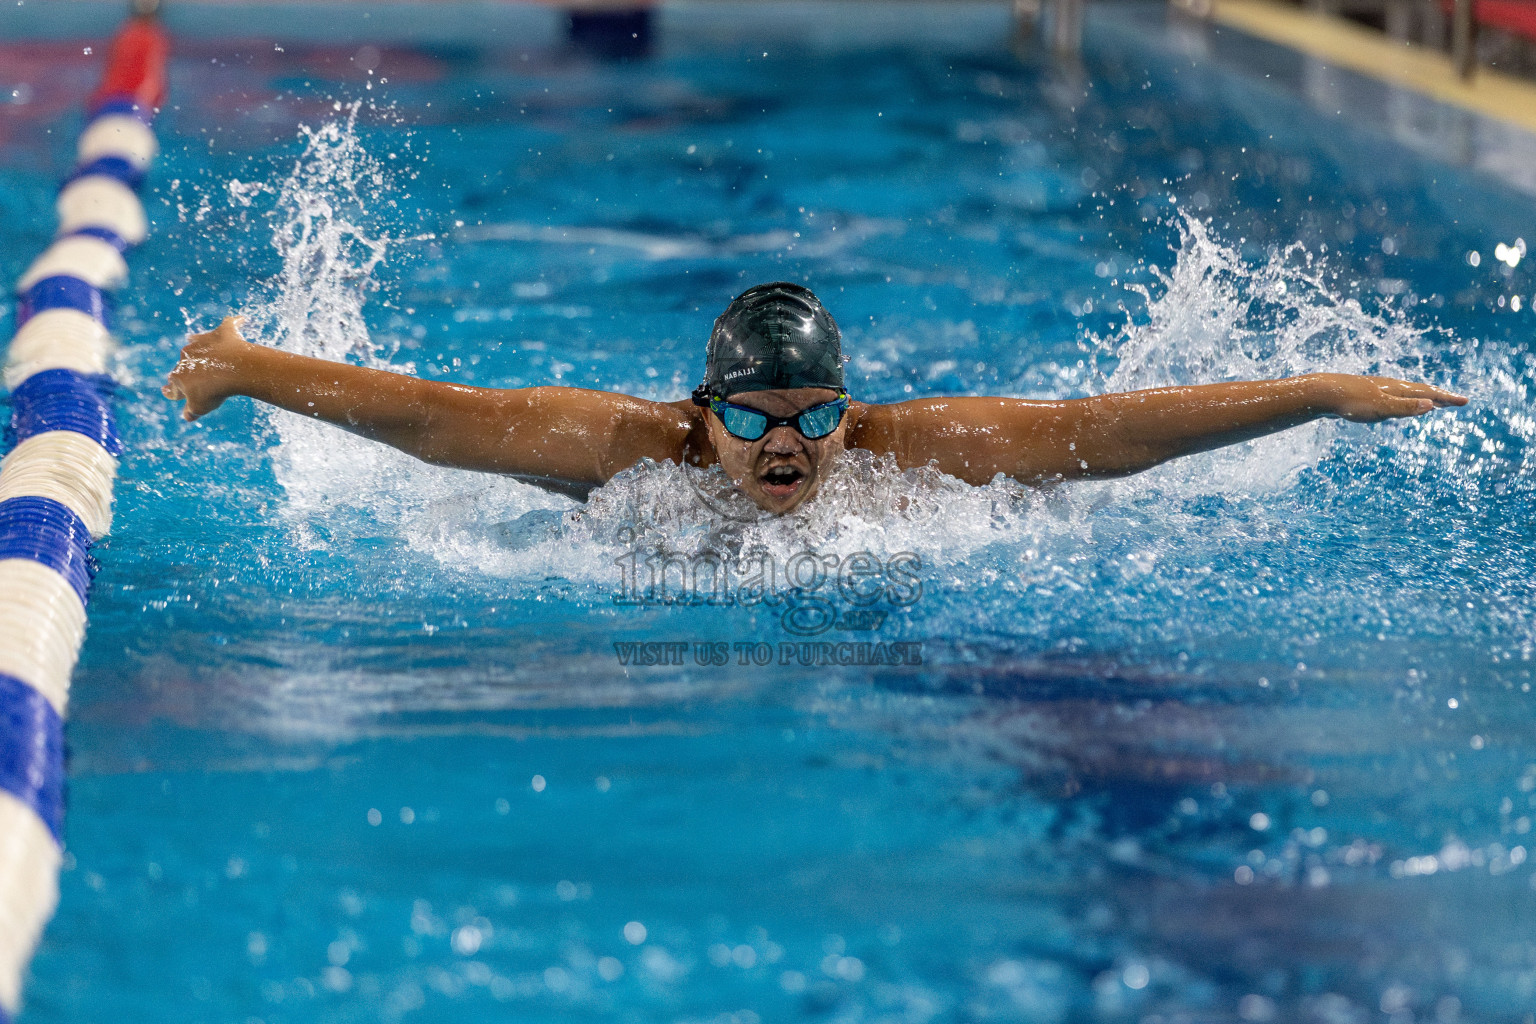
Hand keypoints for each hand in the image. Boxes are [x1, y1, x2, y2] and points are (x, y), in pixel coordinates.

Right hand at [162, 315, 252, 420]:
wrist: (233, 369)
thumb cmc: (215, 391)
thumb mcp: (201, 406)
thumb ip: (191, 411)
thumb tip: (187, 416)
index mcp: (179, 376)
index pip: (172, 386)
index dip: (170, 391)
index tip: (166, 390)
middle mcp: (186, 357)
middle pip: (183, 365)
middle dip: (185, 370)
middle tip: (191, 374)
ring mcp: (202, 343)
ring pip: (197, 344)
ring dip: (197, 346)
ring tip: (202, 347)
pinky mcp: (222, 333)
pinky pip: (228, 326)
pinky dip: (233, 323)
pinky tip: (241, 321)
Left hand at [1309, 372, 1467, 421]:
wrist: (1322, 394)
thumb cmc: (1351, 402)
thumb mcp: (1381, 408)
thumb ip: (1405, 407)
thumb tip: (1432, 405)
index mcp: (1397, 389)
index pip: (1428, 393)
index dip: (1447, 398)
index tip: (1464, 401)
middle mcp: (1390, 386)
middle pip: (1420, 392)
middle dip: (1439, 398)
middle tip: (1455, 402)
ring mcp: (1378, 390)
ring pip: (1406, 394)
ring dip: (1423, 399)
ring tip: (1433, 404)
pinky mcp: (1367, 396)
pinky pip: (1393, 399)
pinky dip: (1405, 403)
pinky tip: (1399, 407)